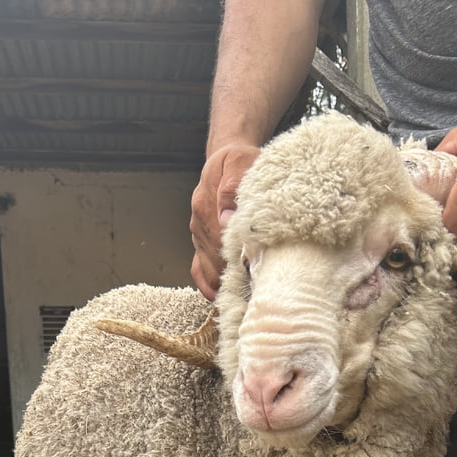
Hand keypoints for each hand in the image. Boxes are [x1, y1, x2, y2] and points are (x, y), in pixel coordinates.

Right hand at [190, 143, 260, 299]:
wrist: (228, 161)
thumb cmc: (239, 162)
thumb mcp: (239, 163)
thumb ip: (233, 187)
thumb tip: (227, 217)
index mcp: (207, 204)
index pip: (221, 240)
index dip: (240, 256)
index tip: (256, 268)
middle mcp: (200, 223)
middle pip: (216, 260)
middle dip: (236, 274)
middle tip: (258, 287)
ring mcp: (198, 237)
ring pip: (209, 270)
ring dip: (226, 283)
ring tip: (246, 294)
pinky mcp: (200, 245)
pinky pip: (199, 272)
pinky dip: (211, 287)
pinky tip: (225, 296)